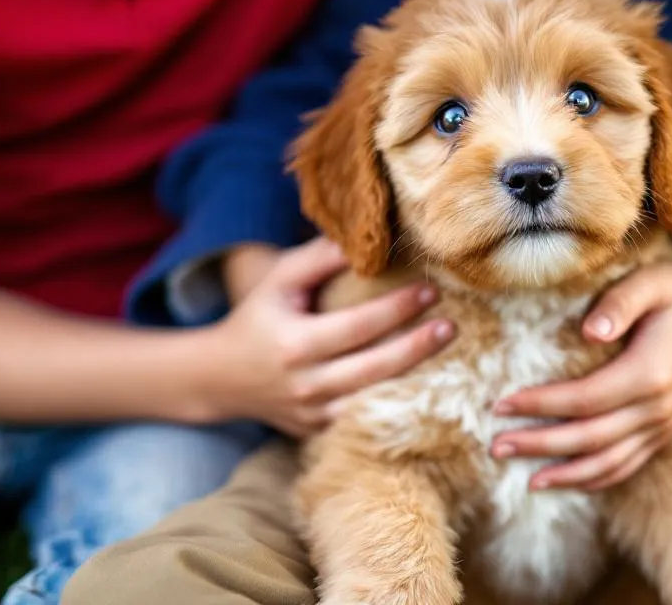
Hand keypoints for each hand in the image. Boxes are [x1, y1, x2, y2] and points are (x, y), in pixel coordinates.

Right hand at [201, 237, 453, 436]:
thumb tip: (365, 240)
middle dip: (418, 347)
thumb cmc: (257, 318)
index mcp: (296, 344)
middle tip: (451, 326)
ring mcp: (315, 415)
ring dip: (415, 379)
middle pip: (375, 369)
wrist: (221, 378)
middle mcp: (307, 385)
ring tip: (447, 355)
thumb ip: (319, 258)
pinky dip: (397, 402)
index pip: (358, 326)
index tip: (429, 291)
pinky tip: (426, 385)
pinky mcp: (320, 432)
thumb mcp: (278, 281)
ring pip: (376, 401)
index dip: (397, 309)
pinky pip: (366, 418)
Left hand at [490, 265, 671, 490]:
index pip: (585, 399)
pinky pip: (626, 466)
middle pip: (590, 439)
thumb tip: (587, 330)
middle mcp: (657, 409)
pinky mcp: (662, 433)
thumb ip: (620, 302)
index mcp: (650, 373)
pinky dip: (594, 479)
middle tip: (496, 446)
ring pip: (608, 464)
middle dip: (540, 445)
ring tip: (524, 478)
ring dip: (565, 475)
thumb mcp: (654, 282)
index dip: (541, 405)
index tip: (501, 405)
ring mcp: (662, 426)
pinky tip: (563, 481)